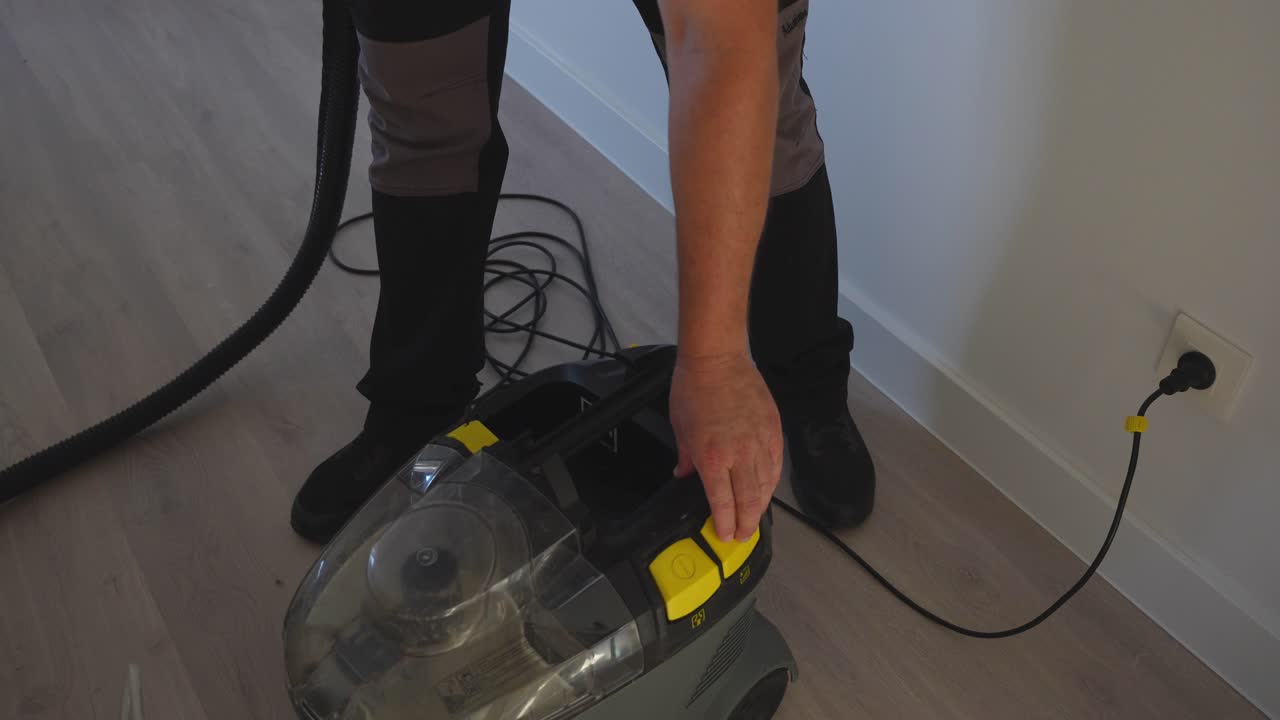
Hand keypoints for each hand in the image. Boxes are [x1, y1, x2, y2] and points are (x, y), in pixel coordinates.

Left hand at [669, 351, 783, 541]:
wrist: (717, 359)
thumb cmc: (693, 389)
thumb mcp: (679, 427)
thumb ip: (685, 457)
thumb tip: (684, 475)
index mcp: (712, 458)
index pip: (722, 502)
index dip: (725, 523)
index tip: (725, 535)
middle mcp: (739, 455)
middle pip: (748, 501)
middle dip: (745, 523)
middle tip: (742, 536)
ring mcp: (759, 442)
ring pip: (765, 486)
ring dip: (760, 506)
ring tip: (754, 518)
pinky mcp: (773, 429)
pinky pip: (775, 464)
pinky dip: (771, 482)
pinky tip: (767, 489)